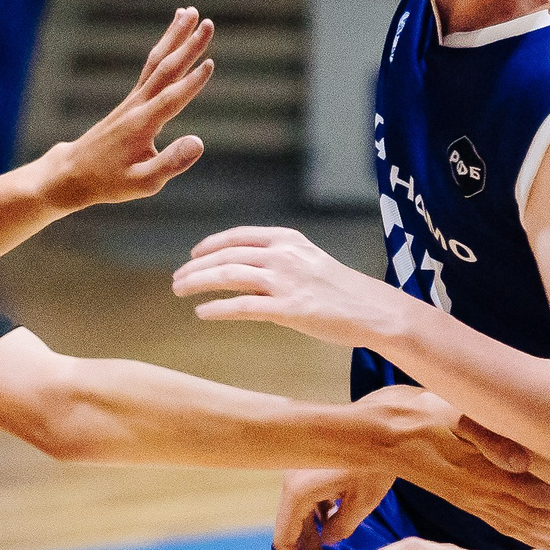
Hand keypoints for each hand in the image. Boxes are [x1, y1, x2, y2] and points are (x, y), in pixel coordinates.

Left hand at [38, 8, 214, 210]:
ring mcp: (133, 101)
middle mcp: (137, 106)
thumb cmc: (109, 182)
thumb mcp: (143, 183)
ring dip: (174, 36)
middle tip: (208, 22)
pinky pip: (150, 68)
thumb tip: (199, 142)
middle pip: (165, 69)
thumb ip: (171, 163)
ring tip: (190, 11)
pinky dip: (164, 49)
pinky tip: (173, 39)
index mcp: (142, 125)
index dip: (191, 83)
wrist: (73, 173)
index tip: (210, 62)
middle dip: (187, 45)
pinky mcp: (131, 102)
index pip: (171, 99)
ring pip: (157, 62)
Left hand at [173, 225, 407, 349]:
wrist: (372, 309)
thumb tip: (247, 268)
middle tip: (178, 278)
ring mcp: (284, 282)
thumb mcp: (310, 261)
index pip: (238, 237)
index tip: (194, 254)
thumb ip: (280, 259)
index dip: (211, 245)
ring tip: (180, 291)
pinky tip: (202, 312)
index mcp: (288, 240)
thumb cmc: (341, 289)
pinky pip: (242, 307)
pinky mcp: (288, 309)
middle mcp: (282, 255)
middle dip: (196, 266)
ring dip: (198, 282)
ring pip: (228, 276)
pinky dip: (217, 308)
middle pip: (226, 256)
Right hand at [272, 467, 393, 549]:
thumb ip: (339, 529)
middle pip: (288, 530)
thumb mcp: (361, 502)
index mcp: (298, 493)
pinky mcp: (309, 472)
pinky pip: (307, 504)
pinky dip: (316, 522)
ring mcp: (298, 476)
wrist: (381, 426)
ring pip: (299, 518)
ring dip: (310, 542)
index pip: (284, 539)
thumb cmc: (374, 463)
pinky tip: (331, 537)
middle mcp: (291, 484)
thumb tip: (325, 542)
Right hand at [372, 391, 549, 549]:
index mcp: (485, 471)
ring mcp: (470, 499)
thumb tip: (523, 462)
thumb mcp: (455, 415)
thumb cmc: (418, 415)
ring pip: (519, 524)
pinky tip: (536, 541)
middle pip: (533, 516)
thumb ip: (491, 440)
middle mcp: (481, 491)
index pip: (534, 494)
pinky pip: (498, 523)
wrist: (378, 436)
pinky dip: (522, 534)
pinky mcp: (460, 500)